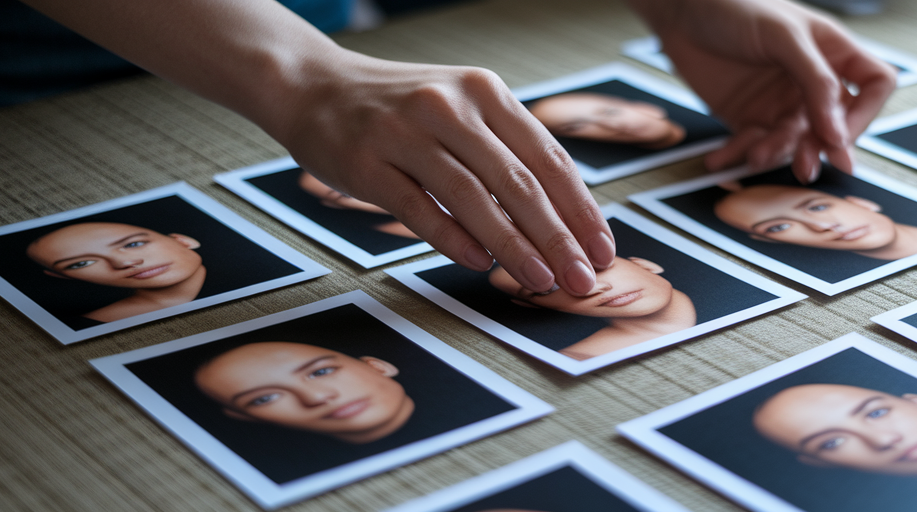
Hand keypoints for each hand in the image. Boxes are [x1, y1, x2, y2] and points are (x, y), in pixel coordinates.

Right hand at [258, 51, 615, 295]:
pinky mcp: (367, 161)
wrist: (313, 85)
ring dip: (513, 246)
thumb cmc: (400, 109)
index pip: (548, 157)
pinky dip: (453, 239)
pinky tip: (480, 264)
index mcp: (485, 92)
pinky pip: (419, 208)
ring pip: (474, 198)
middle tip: (582, 278)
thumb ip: (505, 153)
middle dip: (558, 237)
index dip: (580, 209)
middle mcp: (450, 106)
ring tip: (540, 280)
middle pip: (518, 182)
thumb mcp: (461, 109)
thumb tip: (561, 223)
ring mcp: (406, 132)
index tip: (602, 250)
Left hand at [629, 0, 895, 180]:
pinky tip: (720, 159)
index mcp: (832, 51)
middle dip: (818, 146)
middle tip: (805, 165)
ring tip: (754, 155)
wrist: (680, 9)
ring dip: (776, 153)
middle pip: (834, 125)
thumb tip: (838, 133)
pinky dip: (736, 155)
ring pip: (793, 142)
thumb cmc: (735, 6)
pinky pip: (752, 145)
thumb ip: (815, 81)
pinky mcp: (748, 118)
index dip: (864, 114)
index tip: (840, 135)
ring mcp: (780, 102)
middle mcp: (811, 81)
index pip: (874, 87)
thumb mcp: (783, 37)